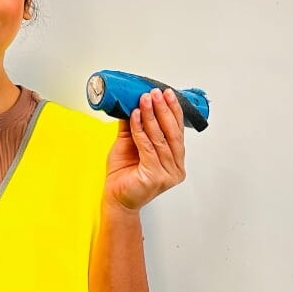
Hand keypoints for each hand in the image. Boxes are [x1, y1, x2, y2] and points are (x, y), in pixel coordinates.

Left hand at [104, 88, 185, 210]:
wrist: (114, 197)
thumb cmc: (123, 174)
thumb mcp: (130, 143)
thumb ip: (135, 125)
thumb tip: (135, 101)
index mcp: (175, 160)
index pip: (178, 131)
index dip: (173, 110)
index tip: (167, 94)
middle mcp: (175, 168)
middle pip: (172, 133)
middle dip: (164, 110)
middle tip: (156, 93)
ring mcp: (167, 174)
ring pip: (160, 138)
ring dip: (151, 116)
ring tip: (144, 100)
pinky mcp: (155, 177)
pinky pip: (147, 147)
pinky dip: (140, 129)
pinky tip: (135, 116)